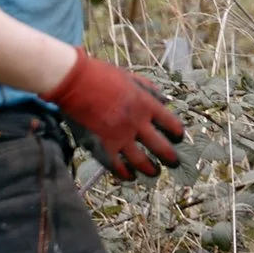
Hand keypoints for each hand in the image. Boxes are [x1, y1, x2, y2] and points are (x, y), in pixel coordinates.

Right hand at [47, 48, 185, 179]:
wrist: (76, 82)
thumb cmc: (102, 76)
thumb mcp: (131, 78)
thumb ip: (149, 90)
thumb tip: (164, 100)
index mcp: (147, 105)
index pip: (171, 124)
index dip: (177, 134)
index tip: (178, 138)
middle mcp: (138, 124)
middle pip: (161, 147)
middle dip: (170, 158)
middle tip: (174, 163)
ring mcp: (120, 137)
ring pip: (141, 161)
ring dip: (150, 169)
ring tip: (155, 173)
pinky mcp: (102, 147)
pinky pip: (117, 166)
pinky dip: (125, 173)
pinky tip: (130, 176)